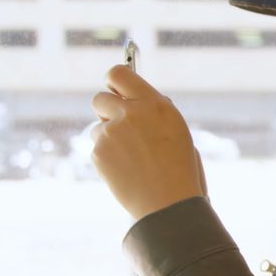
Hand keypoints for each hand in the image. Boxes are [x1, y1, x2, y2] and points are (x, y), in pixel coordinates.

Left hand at [91, 65, 204, 219]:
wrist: (169, 203)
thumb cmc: (178, 168)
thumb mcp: (175, 130)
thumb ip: (150, 111)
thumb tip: (128, 99)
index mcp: (154, 103)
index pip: (119, 73)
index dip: (114, 82)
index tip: (116, 89)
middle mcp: (131, 112)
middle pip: (99, 98)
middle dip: (106, 110)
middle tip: (119, 125)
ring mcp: (111, 132)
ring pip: (98, 127)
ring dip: (108, 137)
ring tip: (132, 157)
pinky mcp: (99, 152)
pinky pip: (97, 148)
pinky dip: (108, 157)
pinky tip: (127, 169)